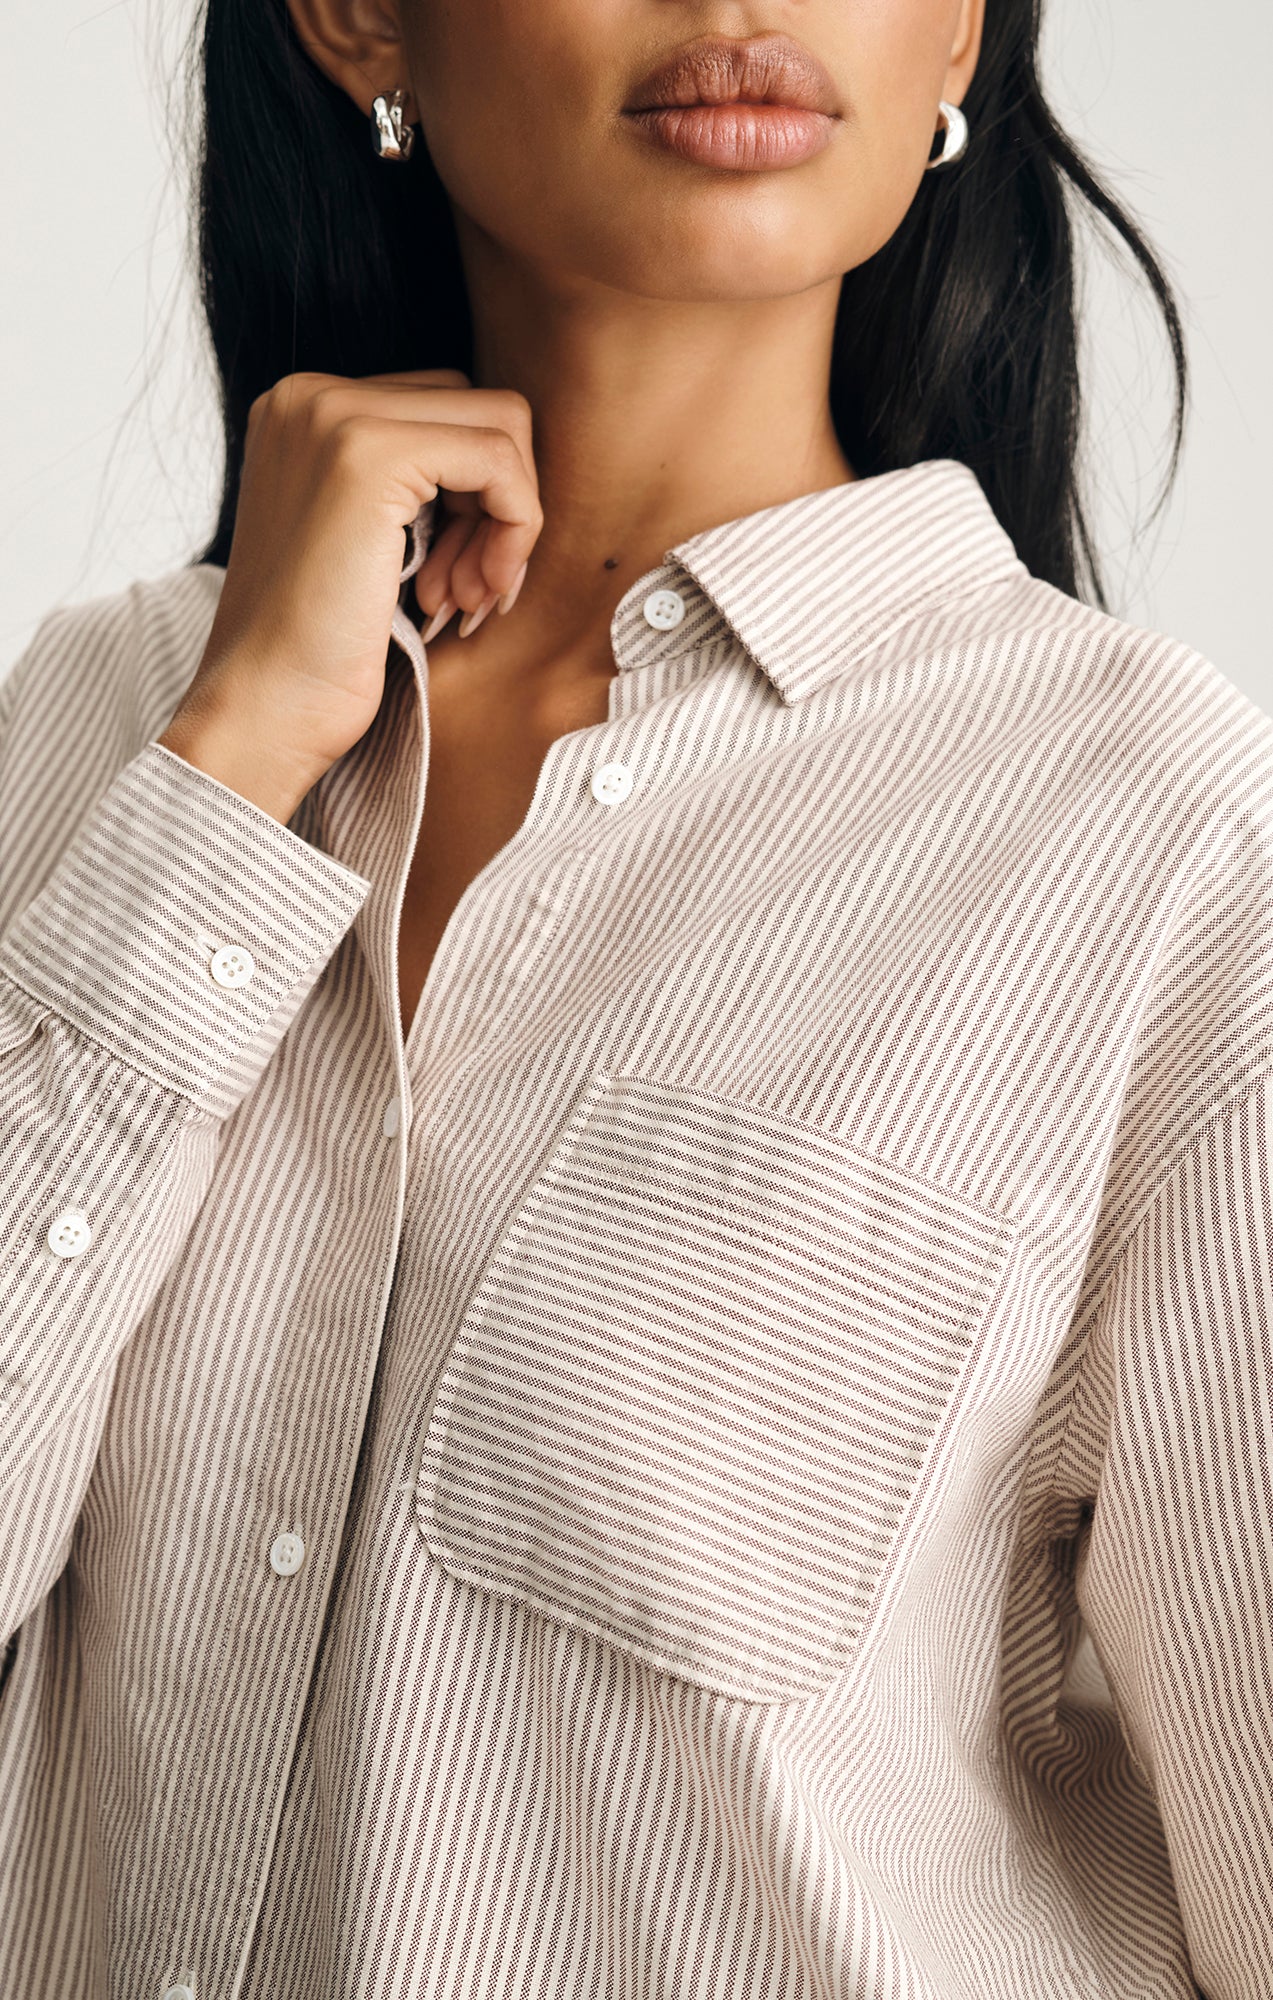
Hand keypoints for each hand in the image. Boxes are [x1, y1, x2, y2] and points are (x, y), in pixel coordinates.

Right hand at [157, 368, 541, 822]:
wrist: (263, 711)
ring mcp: (335, 415)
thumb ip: (414, 487)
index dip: (476, 497)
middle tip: (470, 592)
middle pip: (479, 407)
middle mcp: (310, 394)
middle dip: (498, 505)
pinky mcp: (370, 455)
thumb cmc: (317, 652)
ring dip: (510, 522)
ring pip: (502, 426)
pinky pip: (499, 461)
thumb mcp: (366, 542)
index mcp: (303, 410)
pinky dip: (515, 530)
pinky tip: (476, 594)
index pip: (444, 409)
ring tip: (466, 599)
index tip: (459, 578)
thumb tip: (512, 461)